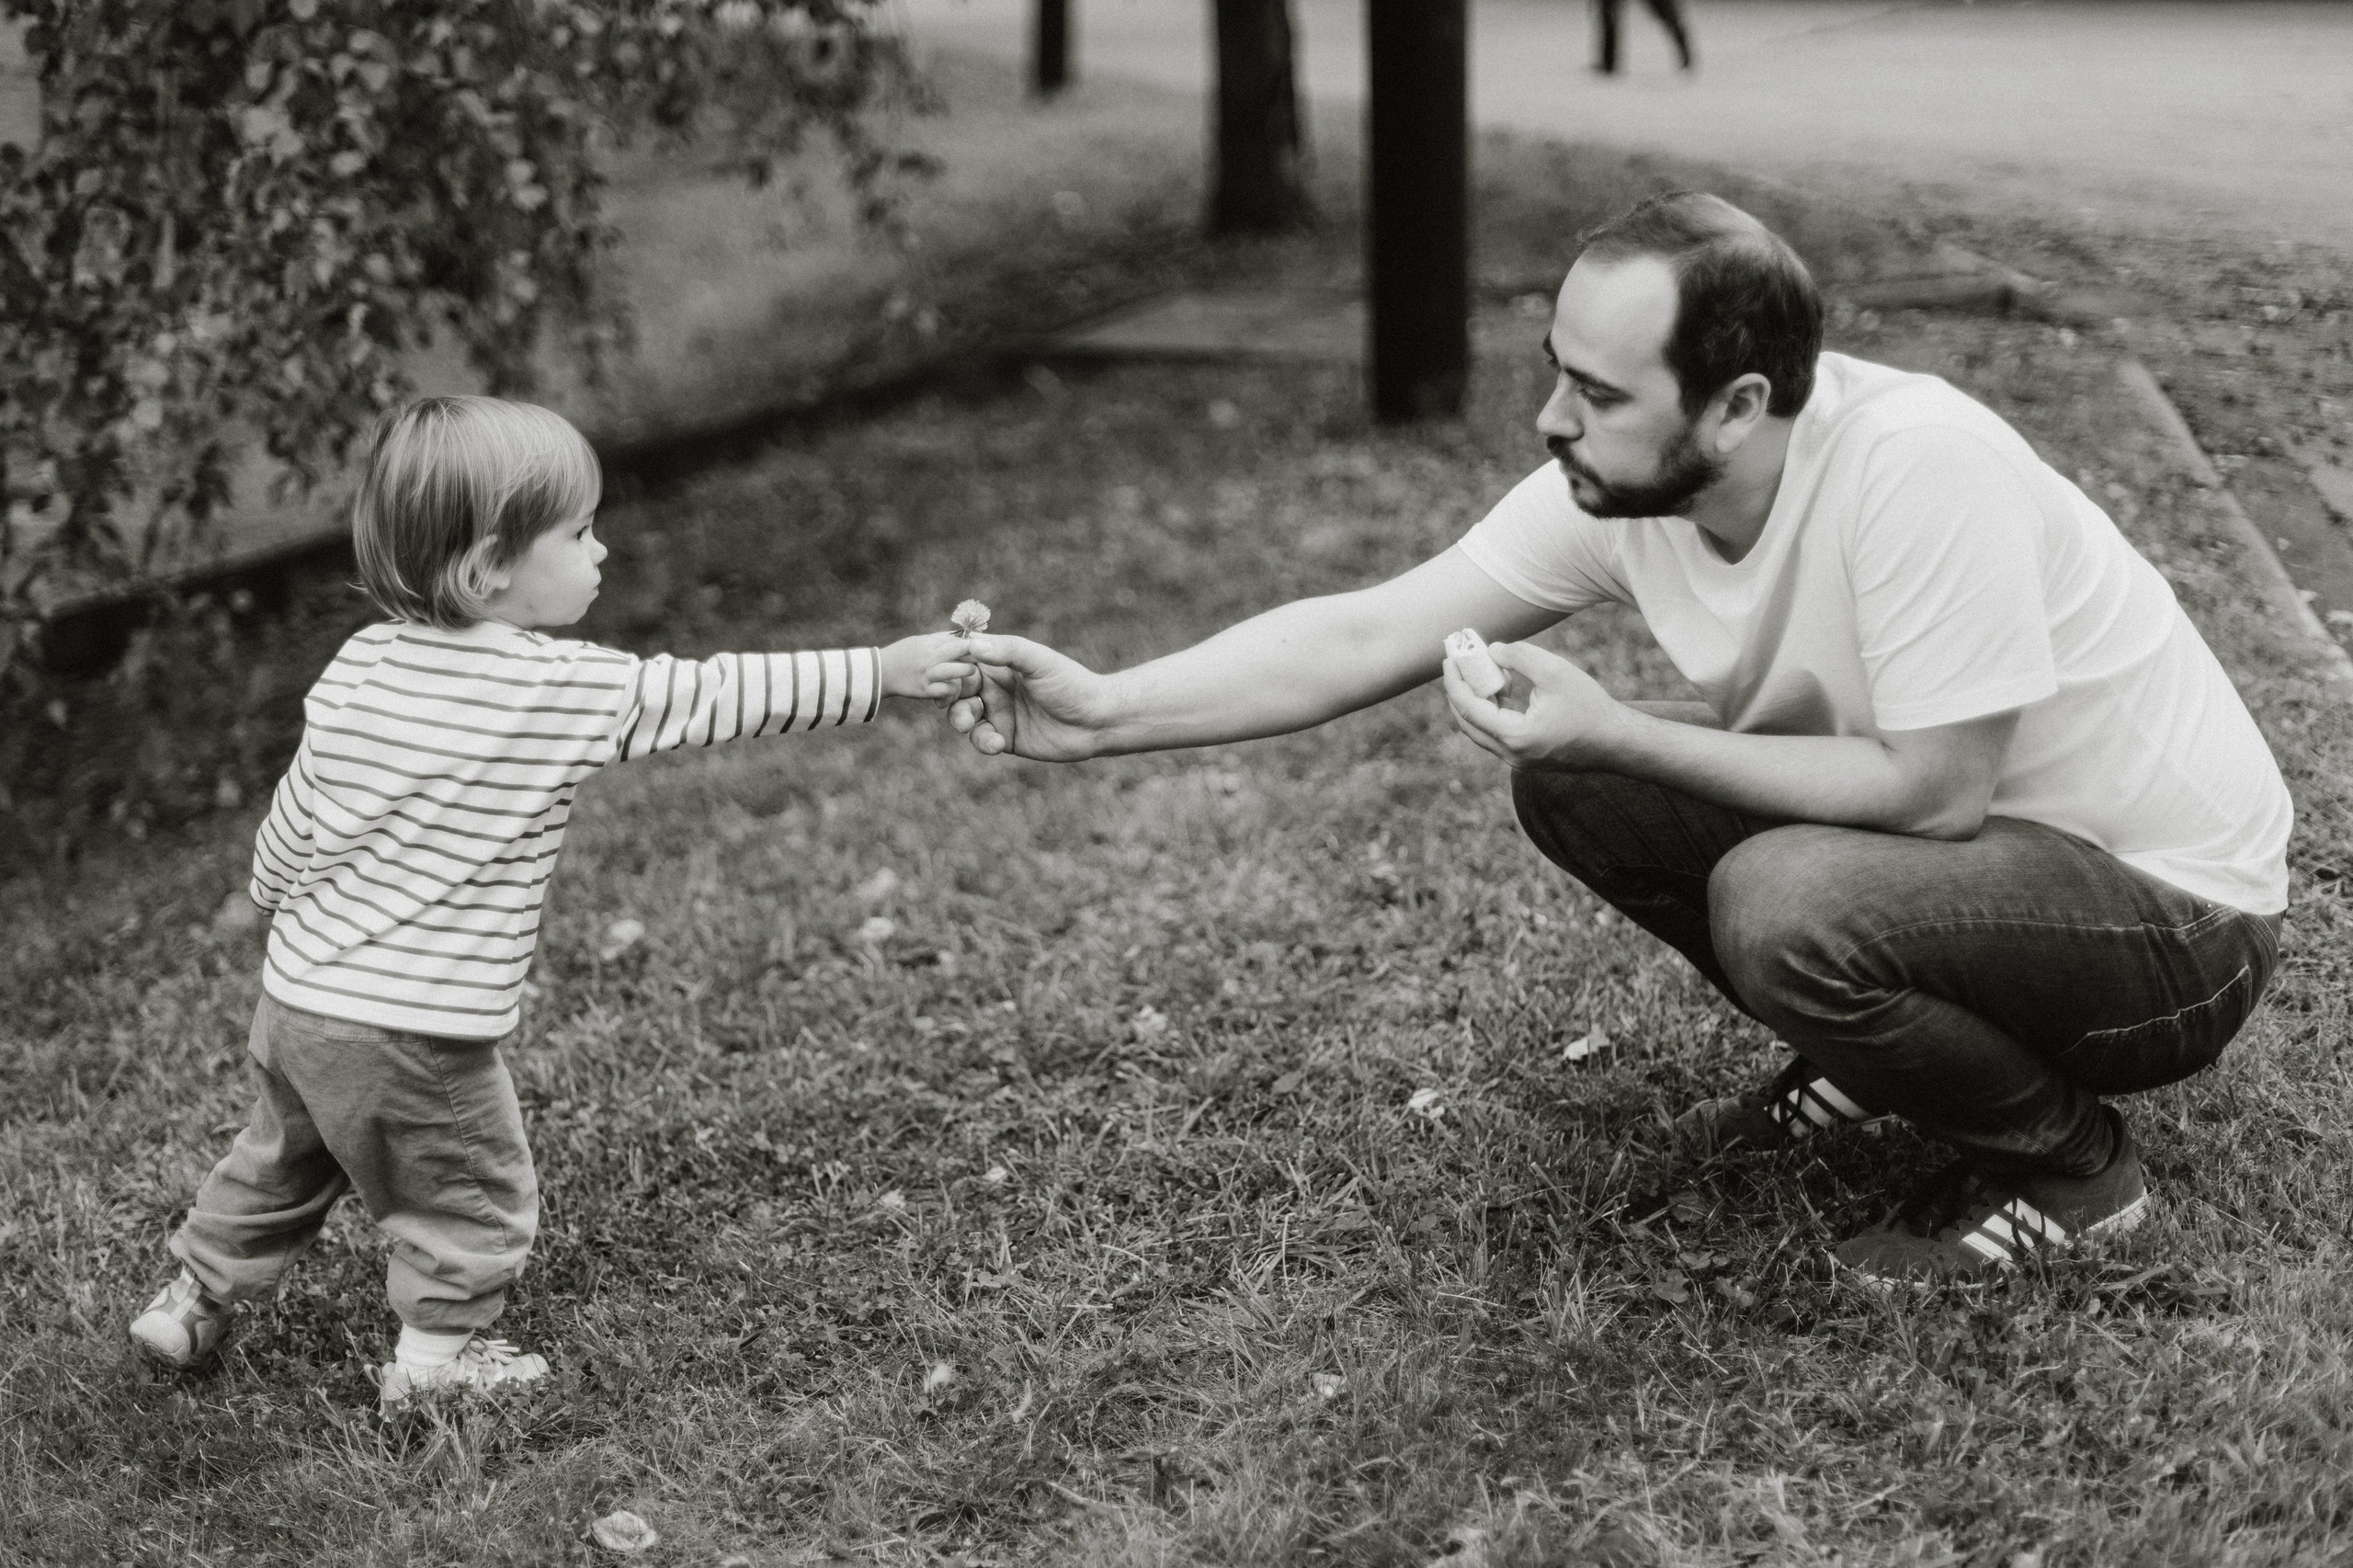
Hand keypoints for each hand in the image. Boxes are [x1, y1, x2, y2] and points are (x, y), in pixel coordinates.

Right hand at [879, 631, 978, 701]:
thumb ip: (941, 640)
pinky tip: (956, 689)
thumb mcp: (921, 641)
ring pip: (953, 671)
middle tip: (990, 653)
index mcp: (930, 642)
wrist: (880, 672)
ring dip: (966, 670)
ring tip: (972, 670)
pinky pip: (944, 690)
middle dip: (975, 650)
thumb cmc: (904, 654)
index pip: (957, 638)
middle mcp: (929, 656)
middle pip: (958, 649)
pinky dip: (953, 690)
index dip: (974, 641)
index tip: (987, 643)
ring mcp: (927, 673)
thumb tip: (964, 635)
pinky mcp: (924, 690)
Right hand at [946, 633, 1115, 760]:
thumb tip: (972, 644)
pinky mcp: (1005, 738)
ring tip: (969, 724)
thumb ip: (1007, 650)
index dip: (949, 668)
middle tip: (949, 702)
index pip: (964, 662)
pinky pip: (982, 740)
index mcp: (1001, 664)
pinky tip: (998, 743)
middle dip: (949, 696)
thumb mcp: (1039, 661)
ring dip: (960, 719)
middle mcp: (997, 687)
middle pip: (957, 690)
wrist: (1097, 721)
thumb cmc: (1071, 684)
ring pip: (963, 716)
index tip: (940, 674)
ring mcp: (1000, 713)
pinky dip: (982, 741)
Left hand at [1441, 639, 1631, 770]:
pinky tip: (1502, 687)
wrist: (1617, 741)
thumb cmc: (1590, 707)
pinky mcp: (1526, 757)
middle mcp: (1510, 754)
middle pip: (1468, 722)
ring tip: (1479, 671)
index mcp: (1514, 737)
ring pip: (1481, 729)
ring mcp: (1518, 759)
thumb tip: (1491, 651)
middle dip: (1458, 691)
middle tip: (1455, 664)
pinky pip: (1498, 733)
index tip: (1449, 658)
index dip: (1455, 681)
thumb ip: (1519, 657)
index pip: (1468, 708)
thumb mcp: (1555, 672)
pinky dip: (1492, 711)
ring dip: (1476, 701)